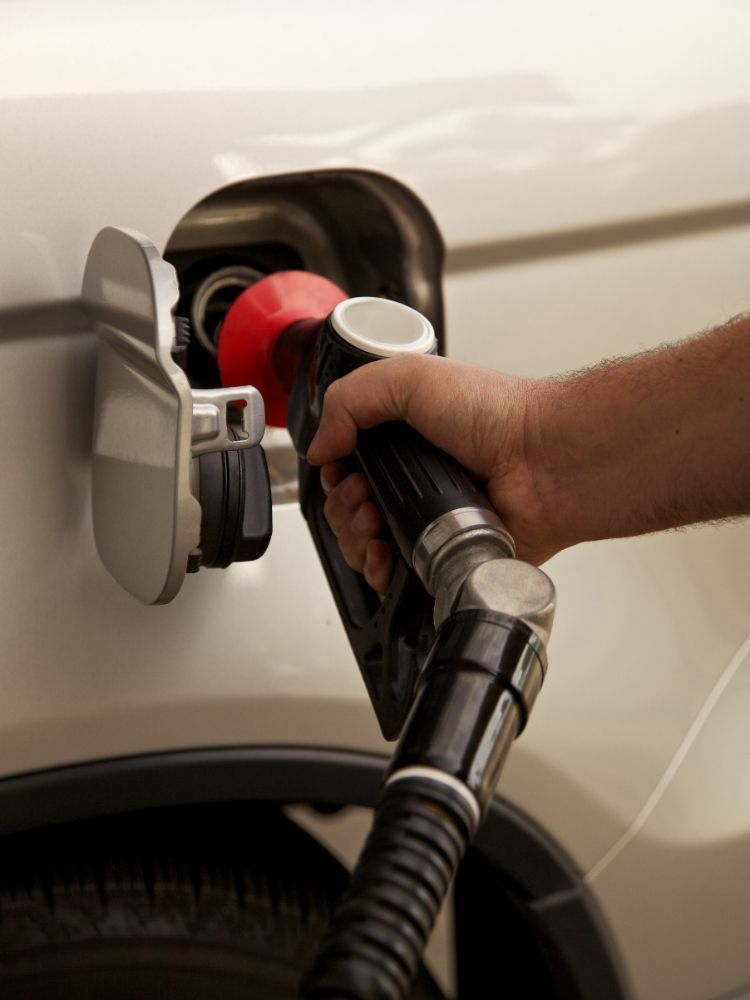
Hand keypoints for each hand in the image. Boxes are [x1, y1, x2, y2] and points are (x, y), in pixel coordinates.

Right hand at [306, 354, 554, 591]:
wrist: (543, 460)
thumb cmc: (495, 413)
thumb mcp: (409, 377)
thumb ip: (350, 399)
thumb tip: (319, 444)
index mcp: (402, 439)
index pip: (344, 465)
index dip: (333, 472)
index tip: (341, 471)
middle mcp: (412, 480)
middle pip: (346, 508)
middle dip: (341, 507)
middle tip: (363, 497)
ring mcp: (425, 519)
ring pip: (362, 544)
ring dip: (353, 537)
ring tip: (374, 523)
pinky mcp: (439, 553)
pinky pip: (394, 573)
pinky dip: (377, 570)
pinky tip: (382, 556)